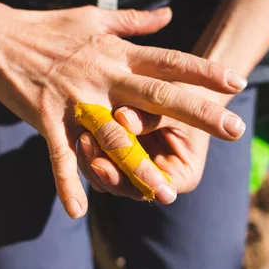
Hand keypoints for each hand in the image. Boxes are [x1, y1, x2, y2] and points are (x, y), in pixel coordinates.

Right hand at [0, 2, 246, 217]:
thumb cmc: (48, 27)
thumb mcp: (95, 18)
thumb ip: (136, 22)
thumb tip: (170, 15)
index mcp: (117, 53)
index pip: (168, 61)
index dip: (204, 71)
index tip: (236, 83)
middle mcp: (102, 76)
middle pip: (156, 96)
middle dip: (197, 114)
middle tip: (235, 131)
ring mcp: (75, 99)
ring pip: (114, 137)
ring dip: (140, 167)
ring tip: (167, 195)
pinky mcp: (46, 118)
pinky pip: (60, 155)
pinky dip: (68, 183)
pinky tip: (79, 212)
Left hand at [77, 96, 212, 204]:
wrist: (182, 79)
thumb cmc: (188, 93)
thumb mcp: (175, 103)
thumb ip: (151, 115)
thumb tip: (123, 118)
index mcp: (180, 175)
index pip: (152, 189)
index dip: (129, 181)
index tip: (106, 166)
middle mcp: (157, 178)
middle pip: (126, 188)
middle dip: (105, 173)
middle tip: (88, 149)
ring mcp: (135, 168)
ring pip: (108, 179)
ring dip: (91, 162)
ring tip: (84, 137)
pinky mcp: (118, 154)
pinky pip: (99, 160)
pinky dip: (89, 150)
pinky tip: (80, 131)